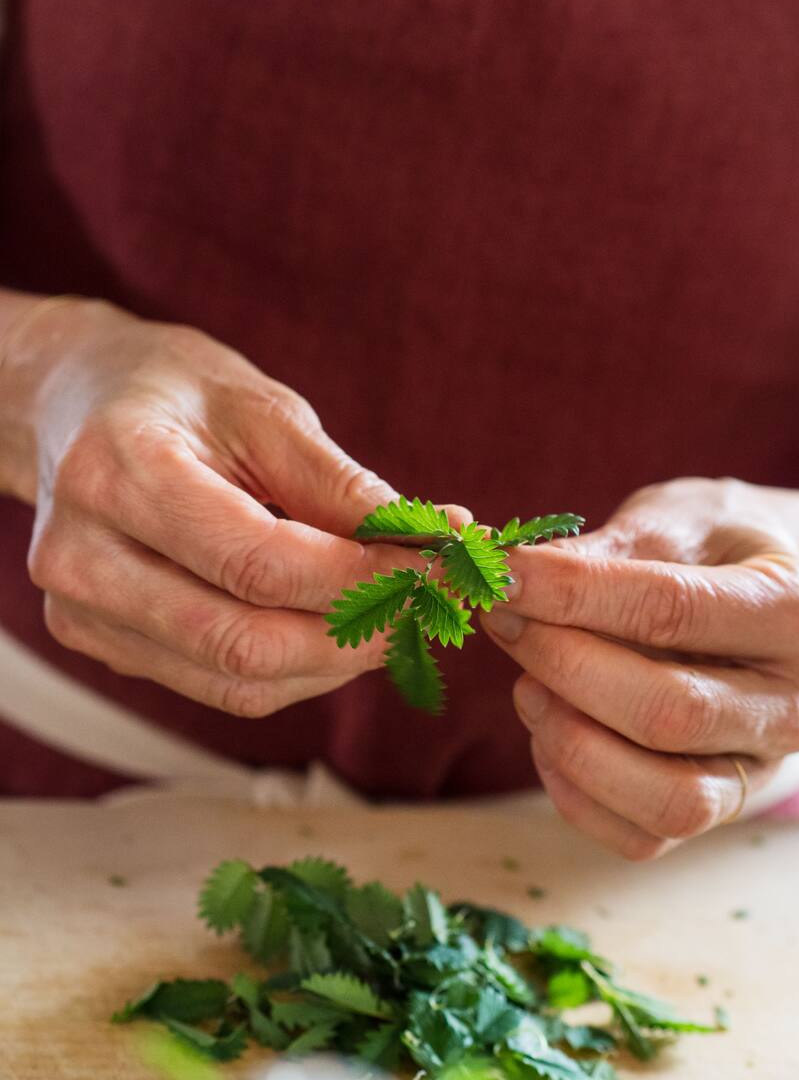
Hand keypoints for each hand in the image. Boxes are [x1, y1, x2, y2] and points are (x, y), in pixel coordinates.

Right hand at [7, 297, 464, 714]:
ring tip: (398, 614)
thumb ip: (338, 483)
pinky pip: (218, 685)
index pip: (257, 563)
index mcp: (117, 473)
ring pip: (236, 680)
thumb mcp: (260, 407)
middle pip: (244, 641)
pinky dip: (296, 668)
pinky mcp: (99, 643)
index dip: (360, 578)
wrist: (77, 407)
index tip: (440, 567)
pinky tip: (339, 628)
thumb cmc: (175, 394)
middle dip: (358, 632)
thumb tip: (429, 540)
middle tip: (433, 602)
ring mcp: (82, 612)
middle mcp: (82, 557)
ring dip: (336, 662)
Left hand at [482, 477, 798, 858]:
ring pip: (666, 798)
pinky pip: (642, 837)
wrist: (754, 595)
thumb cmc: (707, 551)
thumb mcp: (670, 521)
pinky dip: (575, 793)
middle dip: (564, 667)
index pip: (673, 610)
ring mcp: (763, 770)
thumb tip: (500, 569)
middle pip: (669, 714)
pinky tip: (549, 732)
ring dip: (571, 743)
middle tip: (506, 622)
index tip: (504, 577)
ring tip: (528, 685)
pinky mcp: (719, 812)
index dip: (574, 595)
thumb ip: (598, 551)